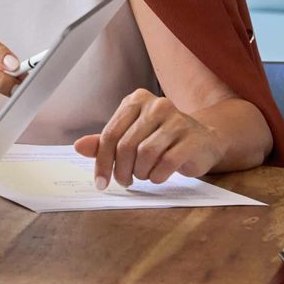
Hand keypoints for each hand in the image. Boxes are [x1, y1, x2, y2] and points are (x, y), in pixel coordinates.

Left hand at [74, 90, 224, 188]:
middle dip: (121, 170)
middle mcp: (157, 105)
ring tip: (144, 175)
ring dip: (140, 172)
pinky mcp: (193, 138)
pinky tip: (158, 176)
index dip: (101, 162)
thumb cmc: (161, 139)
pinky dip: (157, 176)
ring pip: (145, 154)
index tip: (100, 183)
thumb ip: (105, 142)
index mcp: (136, 100)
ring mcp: (177, 120)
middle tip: (124, 181)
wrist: (204, 140)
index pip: (110, 134)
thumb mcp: (132, 136)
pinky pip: (166, 163)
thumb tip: (78, 146)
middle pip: (125, 145)